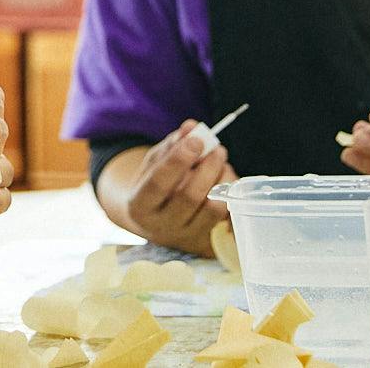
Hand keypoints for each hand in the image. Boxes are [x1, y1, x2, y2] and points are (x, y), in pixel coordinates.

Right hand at [105, 120, 237, 255]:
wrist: (155, 219)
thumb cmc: (154, 184)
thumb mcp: (154, 162)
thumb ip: (172, 144)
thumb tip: (191, 127)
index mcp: (139, 206)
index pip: (158, 183)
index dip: (178, 160)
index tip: (196, 140)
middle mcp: (160, 227)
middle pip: (189, 196)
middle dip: (207, 168)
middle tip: (218, 149)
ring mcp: (184, 237)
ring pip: (211, 208)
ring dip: (223, 180)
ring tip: (222, 163)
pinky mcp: (204, 241)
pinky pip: (225, 217)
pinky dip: (230, 194)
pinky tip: (225, 179)